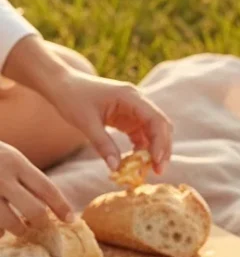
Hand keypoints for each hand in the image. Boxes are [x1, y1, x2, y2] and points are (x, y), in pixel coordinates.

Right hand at [0, 142, 72, 236]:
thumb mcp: (8, 158)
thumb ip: (26, 179)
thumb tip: (51, 209)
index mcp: (15, 162)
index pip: (47, 189)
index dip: (62, 207)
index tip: (71, 220)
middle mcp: (0, 176)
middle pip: (34, 211)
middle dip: (41, 224)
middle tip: (40, 227)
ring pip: (10, 224)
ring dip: (18, 230)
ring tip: (20, 229)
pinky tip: (1, 230)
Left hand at [48, 70, 172, 172]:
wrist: (59, 85)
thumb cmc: (71, 97)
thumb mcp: (86, 123)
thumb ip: (103, 145)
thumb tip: (116, 169)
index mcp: (130, 97)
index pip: (156, 120)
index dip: (160, 142)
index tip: (156, 162)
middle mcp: (137, 102)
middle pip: (161, 127)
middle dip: (162, 149)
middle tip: (158, 171)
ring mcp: (134, 111)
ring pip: (154, 133)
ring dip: (154, 151)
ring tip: (149, 170)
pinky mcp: (128, 119)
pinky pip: (142, 136)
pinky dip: (142, 150)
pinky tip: (136, 162)